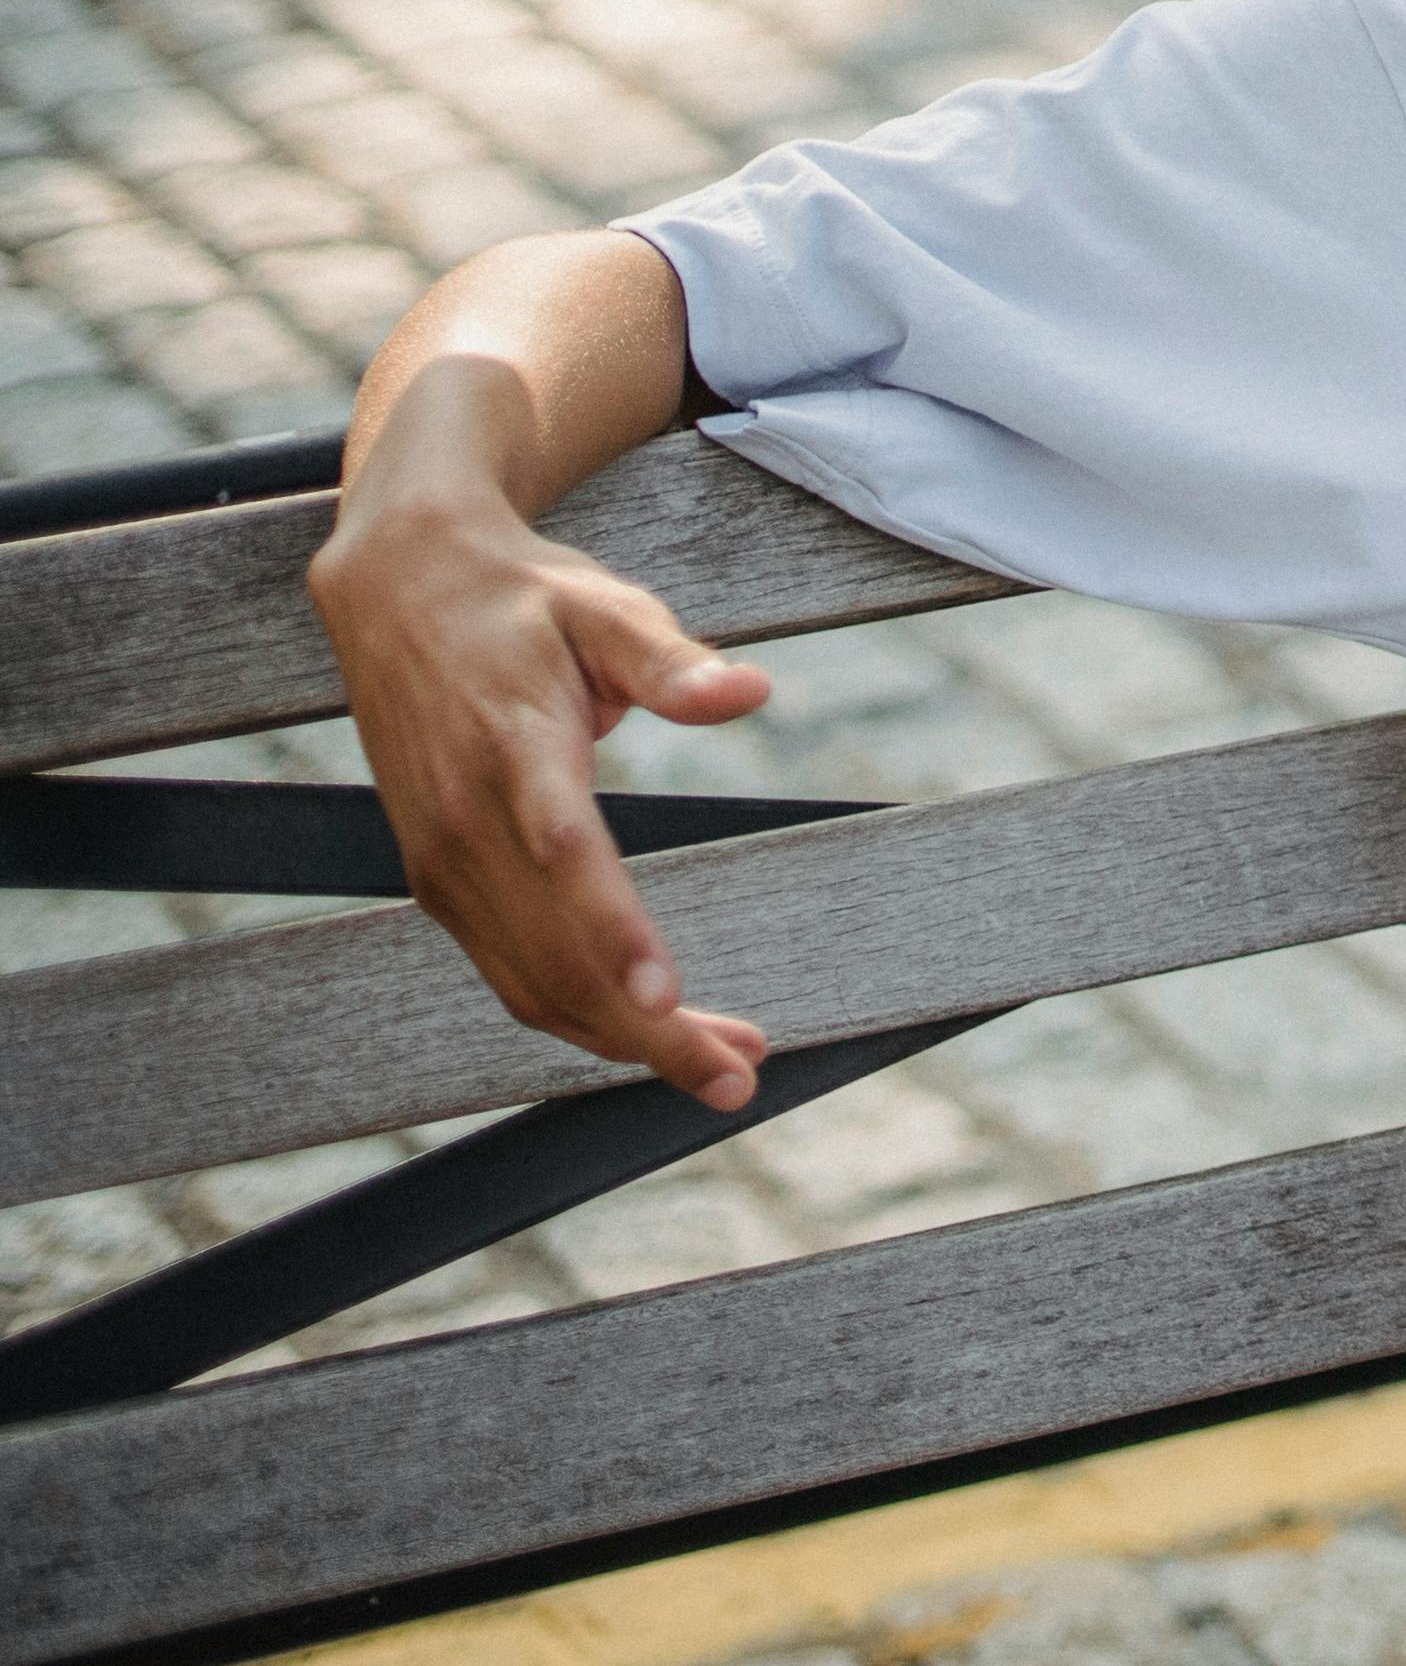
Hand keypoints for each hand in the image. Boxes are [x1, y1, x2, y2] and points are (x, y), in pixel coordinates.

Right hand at [308, 472, 777, 1108]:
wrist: (397, 590)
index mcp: (514, 752)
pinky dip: (580, 1016)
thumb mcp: (604, 607)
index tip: (670, 1000)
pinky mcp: (440, 882)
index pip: (565, 857)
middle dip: (648, 1031)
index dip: (613, 936)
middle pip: (556, 953)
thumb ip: (670, 661)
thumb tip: (748, 690)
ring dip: (623, 1041)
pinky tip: (649, 1029)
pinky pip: (511, 972)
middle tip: (741, 1075)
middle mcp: (467, 825)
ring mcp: (445, 863)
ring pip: (533, 983)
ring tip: (722, 1065)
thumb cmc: (523, 601)